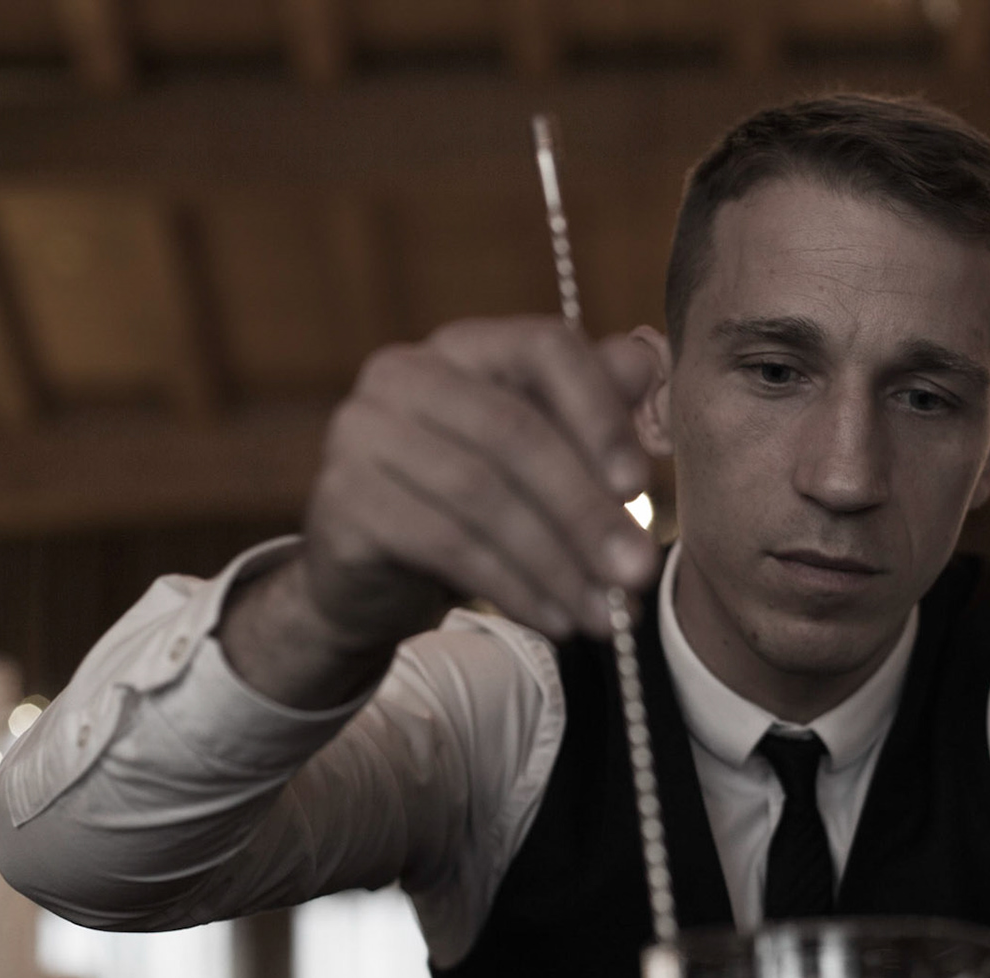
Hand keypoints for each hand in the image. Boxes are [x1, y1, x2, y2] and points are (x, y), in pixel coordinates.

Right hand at [220, 318, 661, 706]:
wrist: (373, 579)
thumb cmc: (472, 506)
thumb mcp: (540, 458)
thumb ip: (592, 409)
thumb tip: (647, 360)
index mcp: (465, 346)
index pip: (544, 348)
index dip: (599, 413)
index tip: (639, 484)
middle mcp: (404, 372)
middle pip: (514, 431)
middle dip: (586, 510)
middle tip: (638, 572)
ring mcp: (362, 431)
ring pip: (481, 495)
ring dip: (557, 563)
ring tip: (606, 613)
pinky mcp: (342, 497)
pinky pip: (444, 542)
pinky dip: (512, 587)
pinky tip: (555, 619)